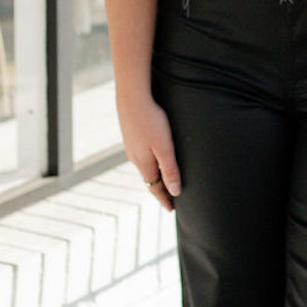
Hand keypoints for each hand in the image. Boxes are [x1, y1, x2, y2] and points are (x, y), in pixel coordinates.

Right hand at [117, 91, 180, 211]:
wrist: (132, 97)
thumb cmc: (151, 120)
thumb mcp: (164, 147)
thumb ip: (169, 169)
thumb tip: (175, 192)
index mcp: (144, 163)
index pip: (155, 187)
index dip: (165, 199)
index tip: (172, 209)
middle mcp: (136, 157)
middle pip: (149, 179)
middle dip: (160, 189)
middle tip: (170, 199)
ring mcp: (132, 146)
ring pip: (145, 167)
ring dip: (154, 176)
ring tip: (163, 181)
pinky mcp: (132, 135)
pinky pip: (142, 156)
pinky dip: (150, 163)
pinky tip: (153, 158)